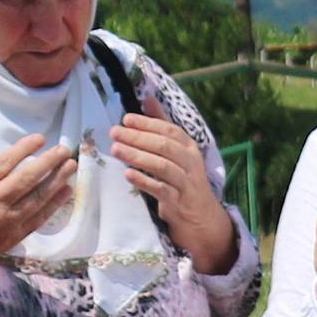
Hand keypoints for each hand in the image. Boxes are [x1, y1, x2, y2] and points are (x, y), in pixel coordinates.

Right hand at [0, 126, 79, 282]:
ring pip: (36, 198)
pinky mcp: (14, 236)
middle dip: (47, 163)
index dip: (22, 150)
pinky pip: (39, 218)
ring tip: (71, 165)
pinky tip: (67, 190)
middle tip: (64, 149)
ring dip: (56, 181)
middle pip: (24, 180)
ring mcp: (5, 222)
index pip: (1, 165)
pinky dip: (54, 204)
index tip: (39, 138)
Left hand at [106, 113, 235, 273]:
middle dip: (138, 138)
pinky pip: (161, 190)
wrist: (202, 218)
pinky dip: (144, 181)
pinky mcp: (179, 202)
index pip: (170, 130)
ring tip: (116, 150)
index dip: (148, 123)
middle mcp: (191, 163)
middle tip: (114, 133)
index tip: (126, 119)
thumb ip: (162, 126)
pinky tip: (128, 175)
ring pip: (162, 166)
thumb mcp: (177, 152)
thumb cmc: (184, 180)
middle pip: (165, 146)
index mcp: (190, 148)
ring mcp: (186, 183)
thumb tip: (148, 98)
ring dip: (137, 157)